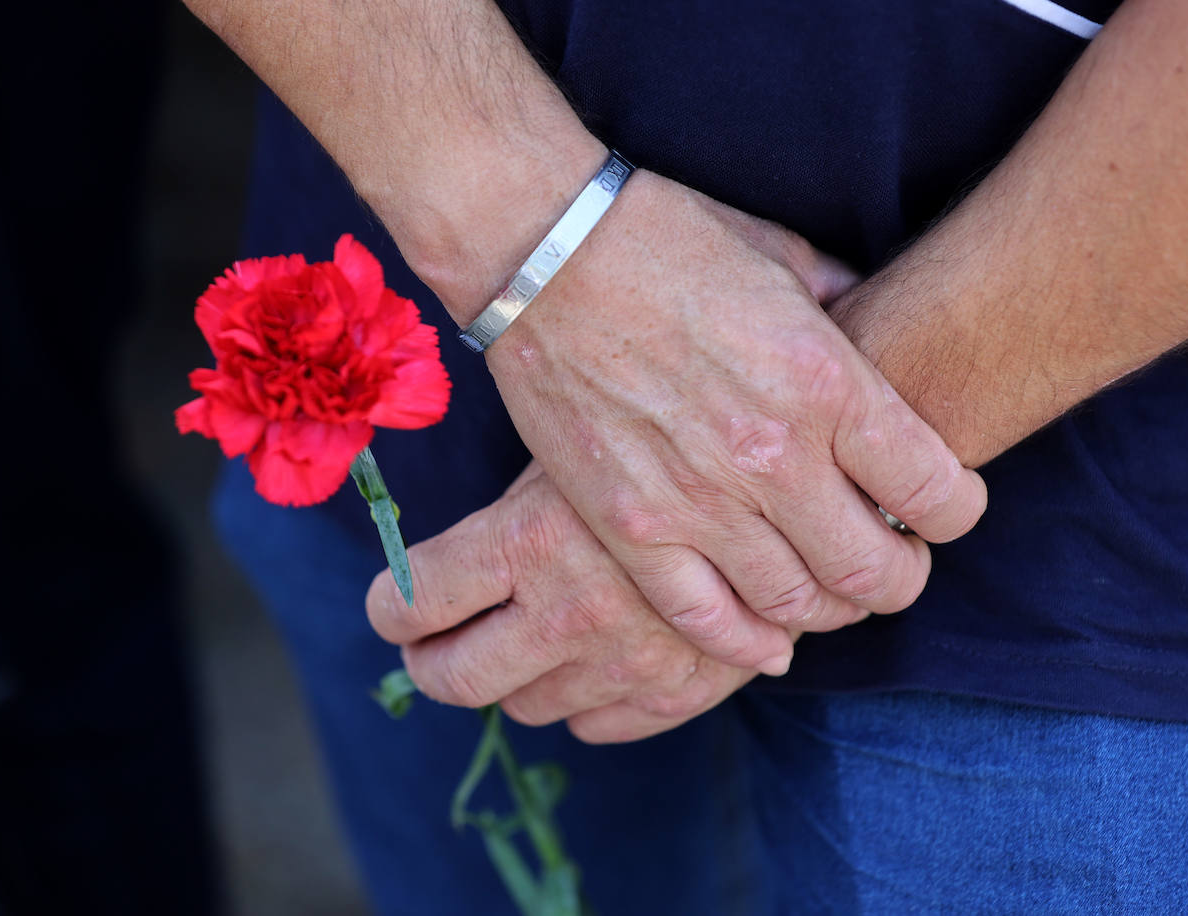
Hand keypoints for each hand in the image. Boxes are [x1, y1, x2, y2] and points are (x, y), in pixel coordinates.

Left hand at [366, 464, 762, 742]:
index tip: (395, 605)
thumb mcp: (575, 454)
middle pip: (454, 677)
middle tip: (431, 643)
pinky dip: (580, 700)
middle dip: (430, 663)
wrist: (794, 475)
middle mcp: (568, 609)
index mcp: (530, 539)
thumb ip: (514, 514)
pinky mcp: (675, 692)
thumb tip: (444, 558)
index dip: (392, 607)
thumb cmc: (666, 444)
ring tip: (521, 639)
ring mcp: (622, 660)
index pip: (416, 602)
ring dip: (509, 677)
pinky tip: (588, 658)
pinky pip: (597, 725)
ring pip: (523, 706)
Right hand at [484, 173, 986, 674]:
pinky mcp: (631, 528)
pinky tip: (764, 638)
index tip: (941, 507)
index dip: (956, 513)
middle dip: (900, 577)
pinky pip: (705, 620)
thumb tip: (879, 338)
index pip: (939, 494)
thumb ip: (845, 314)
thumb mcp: (784, 258)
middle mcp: (773, 455)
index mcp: (828, 383)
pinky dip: (746, 643)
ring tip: (824, 587)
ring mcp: (698, 500)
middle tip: (891, 562)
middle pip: (876, 570)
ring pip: (797, 605)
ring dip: (827, 609)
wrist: (546, 253)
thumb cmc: (669, 241)